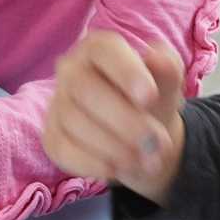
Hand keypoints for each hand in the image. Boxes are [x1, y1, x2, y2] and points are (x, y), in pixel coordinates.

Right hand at [44, 32, 185, 203]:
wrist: (142, 138)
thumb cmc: (151, 101)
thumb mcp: (168, 84)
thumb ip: (167, 68)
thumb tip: (156, 58)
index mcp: (98, 49)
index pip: (103, 50)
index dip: (125, 71)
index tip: (149, 97)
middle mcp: (71, 70)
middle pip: (85, 89)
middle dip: (124, 120)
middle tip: (156, 143)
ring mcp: (57, 104)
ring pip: (75, 122)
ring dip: (115, 147)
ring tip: (147, 161)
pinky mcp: (52, 137)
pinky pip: (64, 150)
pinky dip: (94, 164)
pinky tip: (119, 170)